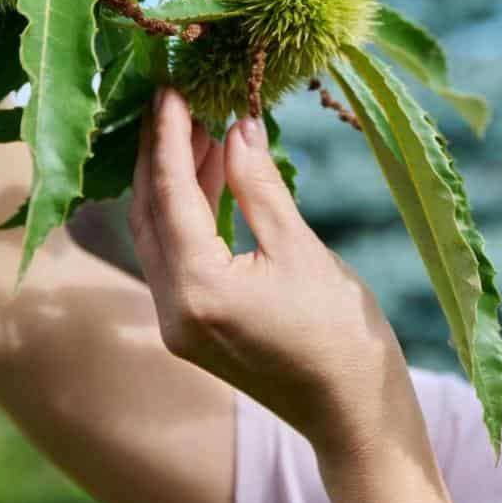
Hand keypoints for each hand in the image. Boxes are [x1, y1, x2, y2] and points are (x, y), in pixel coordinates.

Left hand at [131, 89, 419, 460]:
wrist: (353, 415)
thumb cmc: (341, 334)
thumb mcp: (301, 248)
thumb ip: (259, 185)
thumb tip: (236, 124)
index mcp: (200, 290)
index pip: (169, 194)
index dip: (168, 135)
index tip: (170, 87)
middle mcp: (174, 311)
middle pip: (148, 213)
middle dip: (158, 152)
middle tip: (175, 96)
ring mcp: (177, 325)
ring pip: (157, 234)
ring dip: (173, 179)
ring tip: (199, 123)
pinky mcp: (190, 330)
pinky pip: (174, 257)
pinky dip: (186, 213)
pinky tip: (208, 173)